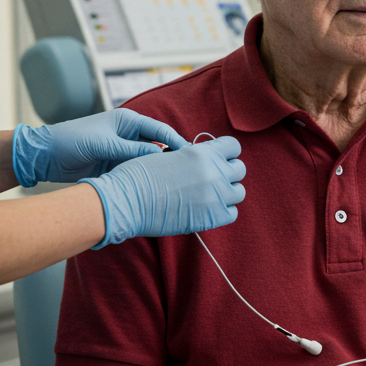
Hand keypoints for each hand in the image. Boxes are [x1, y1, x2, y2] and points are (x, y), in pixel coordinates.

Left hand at [12, 108, 186, 186]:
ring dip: (157, 170)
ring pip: (147, 161)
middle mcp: (127, 134)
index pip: (159, 131)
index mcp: (127, 121)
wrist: (45, 156)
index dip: (176, 142)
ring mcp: (121, 150)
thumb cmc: (71, 140)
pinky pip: (134, 171)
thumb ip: (131, 149)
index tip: (190, 154)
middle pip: (156, 146)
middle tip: (187, 171)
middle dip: (170, 157)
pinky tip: (153, 187)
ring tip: (174, 181)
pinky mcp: (114, 165)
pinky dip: (143, 178)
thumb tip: (159, 154)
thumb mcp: (104, 144)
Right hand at [83, 136, 245, 247]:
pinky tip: (207, 209)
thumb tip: (202, 155)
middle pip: (239, 169)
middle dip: (227, 172)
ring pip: (239, 192)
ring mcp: (215, 196)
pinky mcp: (212, 218)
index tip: (216, 159)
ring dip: (227, 192)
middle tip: (211, 179)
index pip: (233, 147)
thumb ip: (191, 155)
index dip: (225, 152)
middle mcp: (214, 172)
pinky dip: (223, 211)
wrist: (126, 202)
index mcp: (203, 153)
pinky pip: (232, 213)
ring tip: (209, 195)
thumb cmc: (138, 176)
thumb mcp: (168, 154)